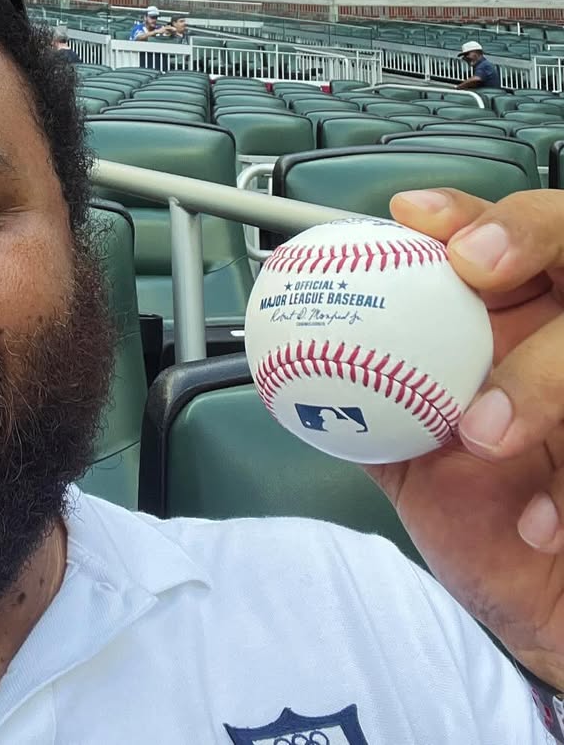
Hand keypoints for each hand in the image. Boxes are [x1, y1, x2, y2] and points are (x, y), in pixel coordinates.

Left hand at [375, 189, 563, 687]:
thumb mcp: (412, 462)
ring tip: (484, 432)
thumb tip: (288, 366)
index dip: (462, 214)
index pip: (498, 235)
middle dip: (526, 233)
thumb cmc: (488, 522)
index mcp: (516, 322)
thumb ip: (367, 403)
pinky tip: (540, 525)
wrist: (550, 611)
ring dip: (540, 376)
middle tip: (473, 268)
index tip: (416, 222)